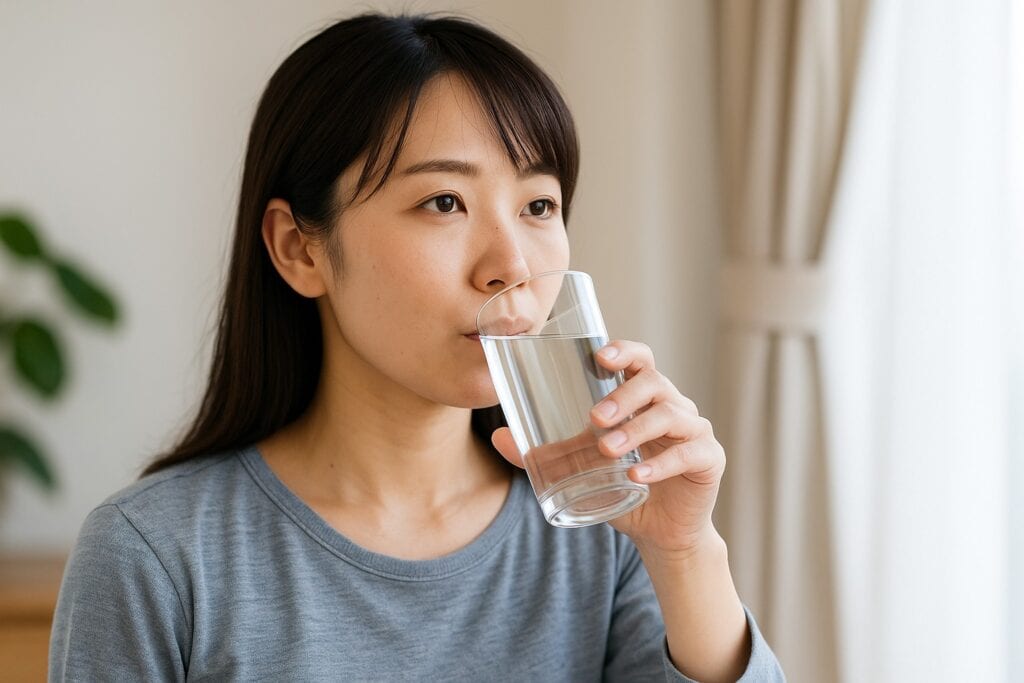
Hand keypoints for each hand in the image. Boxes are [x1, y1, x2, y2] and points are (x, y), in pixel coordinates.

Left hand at [491, 339, 725, 555]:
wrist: (660, 533)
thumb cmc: (623, 488)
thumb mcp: (582, 468)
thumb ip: (548, 452)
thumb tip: (499, 438)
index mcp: (644, 398)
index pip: (640, 360)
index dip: (625, 351)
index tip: (601, 357)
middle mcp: (672, 406)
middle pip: (654, 382)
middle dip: (623, 395)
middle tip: (594, 418)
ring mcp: (694, 430)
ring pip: (671, 413)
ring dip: (637, 429)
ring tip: (607, 450)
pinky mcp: (709, 459)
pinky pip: (689, 453)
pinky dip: (660, 464)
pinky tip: (637, 477)